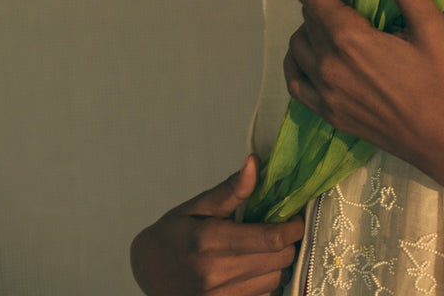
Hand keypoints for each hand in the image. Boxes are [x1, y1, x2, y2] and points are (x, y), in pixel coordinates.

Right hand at [130, 155, 303, 294]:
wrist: (149, 270)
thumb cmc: (174, 232)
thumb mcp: (199, 205)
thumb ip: (231, 189)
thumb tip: (255, 163)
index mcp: (210, 241)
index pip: (271, 238)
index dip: (292, 226)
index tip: (294, 216)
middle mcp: (216, 274)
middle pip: (279, 259)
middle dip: (288, 242)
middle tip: (281, 228)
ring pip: (276, 280)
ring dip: (279, 263)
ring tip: (267, 247)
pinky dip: (267, 282)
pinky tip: (256, 268)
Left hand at [283, 0, 443, 189]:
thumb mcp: (429, 21)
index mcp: (348, 39)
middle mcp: (327, 66)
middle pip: (305, 16)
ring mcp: (325, 95)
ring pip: (297, 46)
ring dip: (313, 28)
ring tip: (345, 26)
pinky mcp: (331, 116)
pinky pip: (296, 82)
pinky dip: (302, 62)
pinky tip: (326, 58)